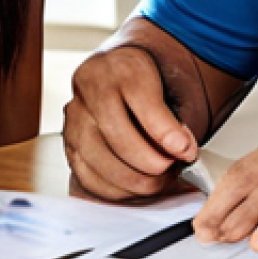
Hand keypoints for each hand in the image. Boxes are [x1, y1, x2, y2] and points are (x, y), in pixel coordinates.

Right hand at [63, 45, 197, 200]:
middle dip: (154, 163)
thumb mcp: (168, 84)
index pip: (143, 103)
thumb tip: (183, 152)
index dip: (167, 133)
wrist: (118, 76)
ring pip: (102, 163)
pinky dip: (119, 190)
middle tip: (174, 167)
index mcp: (120, 67)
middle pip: (119, 138)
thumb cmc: (145, 83)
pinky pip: (90, 179)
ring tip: (160, 178)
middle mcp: (91, 89)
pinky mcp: (69, 143)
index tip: (188, 150)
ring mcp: (75, 118)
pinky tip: (138, 184)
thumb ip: (177, 118)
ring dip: (138, 181)